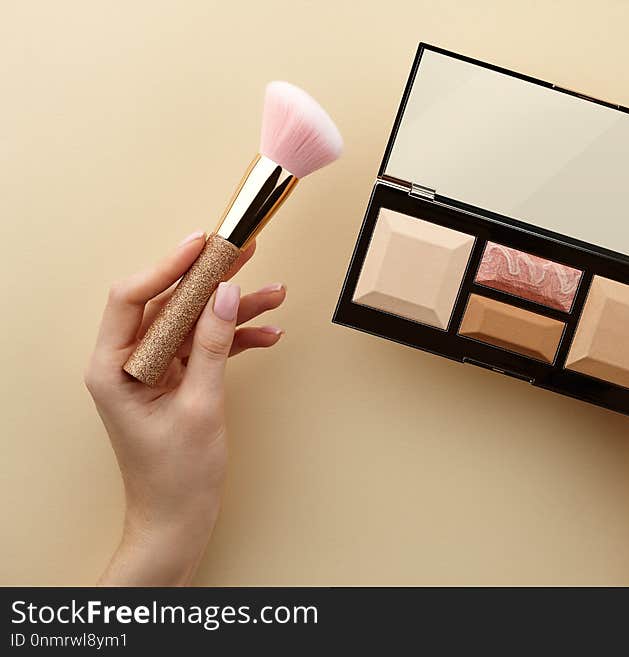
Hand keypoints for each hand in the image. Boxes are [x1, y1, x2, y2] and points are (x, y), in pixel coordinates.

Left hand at [85, 231, 286, 584]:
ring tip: (273, 294)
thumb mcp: (200, 405)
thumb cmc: (176, 475)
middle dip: (209, 279)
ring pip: (193, 321)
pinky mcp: (176, 378)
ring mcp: (154, 369)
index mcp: (113, 367)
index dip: (167, 266)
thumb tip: (224, 295)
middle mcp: (128, 362)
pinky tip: (267, 333)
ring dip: (233, 309)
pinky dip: (235, 338)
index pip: (132, 298)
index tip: (202, 244)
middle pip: (169, 303)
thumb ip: (211, 345)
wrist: (179, 517)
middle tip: (244, 251)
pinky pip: (205, 345)